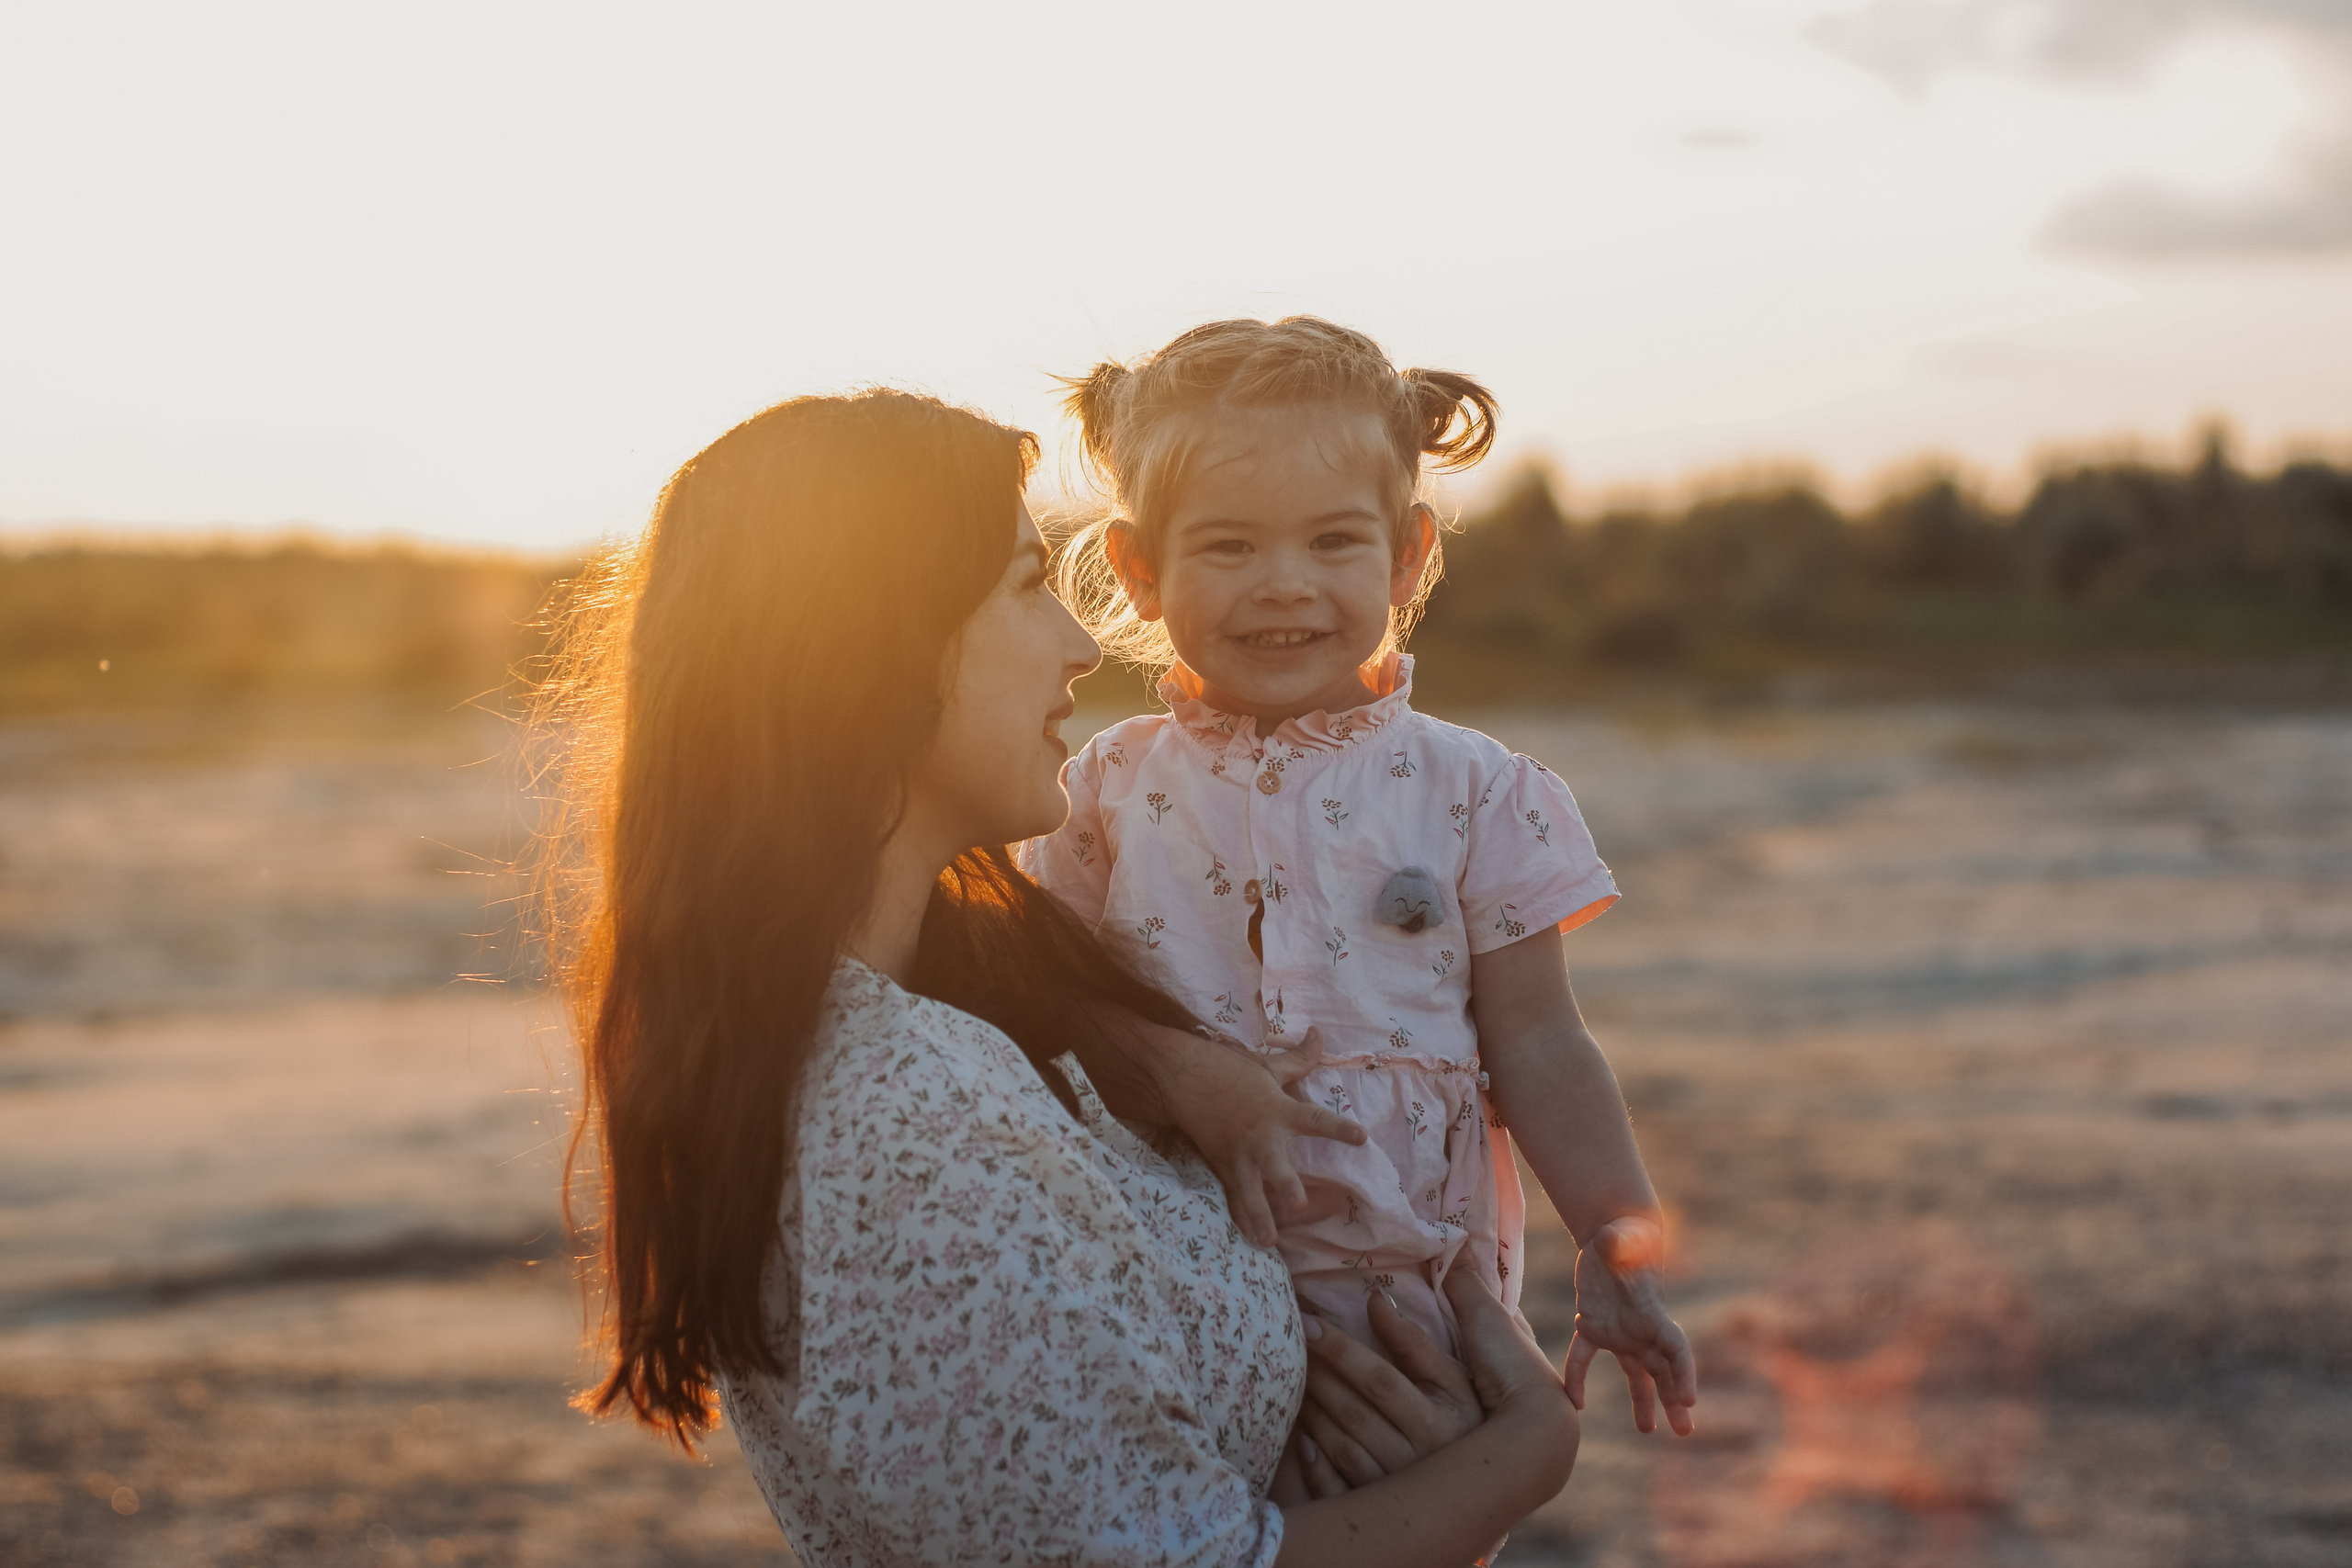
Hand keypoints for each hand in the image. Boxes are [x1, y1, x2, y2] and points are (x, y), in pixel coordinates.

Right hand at [1150, 1025, 1365, 1247]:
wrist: (1180, 1075)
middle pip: (1274, 1165)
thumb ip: (1299, 1058)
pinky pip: (1231, 1194)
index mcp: (1278, 1110)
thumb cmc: (1228, 1069)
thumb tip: (1320, 1033)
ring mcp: (1238, 1155)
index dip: (1339, 1129)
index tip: (1362, 1138)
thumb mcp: (1266, 1064)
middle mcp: (1260, 1137)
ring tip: (1269, 1241)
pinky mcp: (1220, 1164)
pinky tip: (1248, 1239)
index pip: (1316, 1120)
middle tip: (1297, 1205)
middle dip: (1284, 1186)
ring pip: (1249, 1190)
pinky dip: (1239, 1216)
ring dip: (1259, 1216)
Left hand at [1290, 1289, 1483, 1491]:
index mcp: (1439, 1423)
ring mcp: (1395, 1492)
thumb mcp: (1452, 1381)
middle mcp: (1417, 1461)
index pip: (1380, 1380)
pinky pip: (1335, 1490)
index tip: (1307, 1323)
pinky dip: (1314, 1464)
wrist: (1480, 1489)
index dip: (1341, 1349)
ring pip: (1340, 1448)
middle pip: (1353, 1412)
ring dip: (1310, 1413)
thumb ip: (1415, 1342)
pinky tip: (1301, 1439)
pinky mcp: (1378, 1516)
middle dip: (1316, 1376)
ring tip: (1287, 1381)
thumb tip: (1375, 1299)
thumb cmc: (1461, 1422)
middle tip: (1283, 1345)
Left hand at [1563, 1215, 1698, 1435]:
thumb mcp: (1623, 1236)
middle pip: (1663, 1370)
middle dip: (1674, 1400)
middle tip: (1685, 1430)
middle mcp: (1642, 1328)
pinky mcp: (1594, 1326)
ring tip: (1649, 1430)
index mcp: (1652, 1311)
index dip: (1684, 1372)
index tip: (1688, 1398)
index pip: (1675, 1347)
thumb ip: (1619, 1243)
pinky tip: (1574, 1402)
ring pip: (1635, 1373)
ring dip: (1643, 1402)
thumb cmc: (1624, 1233)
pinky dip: (1577, 1376)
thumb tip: (1609, 1240)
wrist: (1613, 1233)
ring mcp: (1620, 1331)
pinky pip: (1584, 1357)